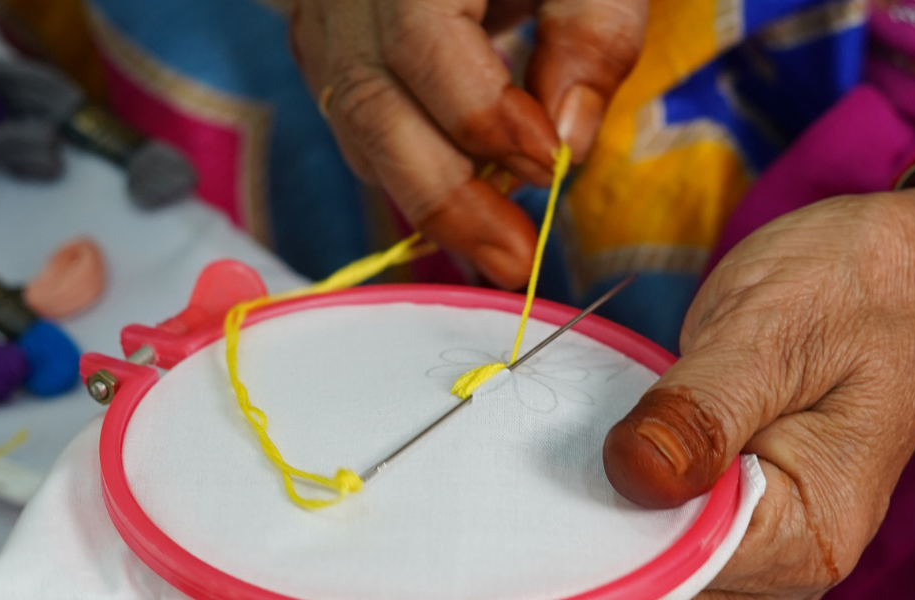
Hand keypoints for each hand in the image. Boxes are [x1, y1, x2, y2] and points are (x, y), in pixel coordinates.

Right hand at [289, 0, 646, 287]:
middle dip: (447, 200)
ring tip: (499, 242)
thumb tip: (570, 142)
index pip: (424, 44)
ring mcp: (322, 14)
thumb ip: (592, 32)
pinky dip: (409, 165)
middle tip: (516, 261)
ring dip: (426, 196)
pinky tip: (465, 198)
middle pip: (370, 106)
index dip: (485, 119)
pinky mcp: (324, 40)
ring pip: (353, 125)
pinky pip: (353, 119)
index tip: (554, 165)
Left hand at [602, 187, 914, 596]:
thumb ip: (702, 408)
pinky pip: (669, 516)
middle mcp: (791, 555)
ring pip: (660, 544)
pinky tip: (638, 429)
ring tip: (624, 420)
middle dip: (617, 507)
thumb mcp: (773, 329)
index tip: (581, 461)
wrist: (913, 269)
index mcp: (810, 529)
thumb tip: (632, 475)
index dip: (621, 518)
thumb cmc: (859, 288)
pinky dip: (638, 478)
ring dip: (621, 492)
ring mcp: (766, 536)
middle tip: (595, 430)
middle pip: (667, 565)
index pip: (681, 562)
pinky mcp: (742, 505)